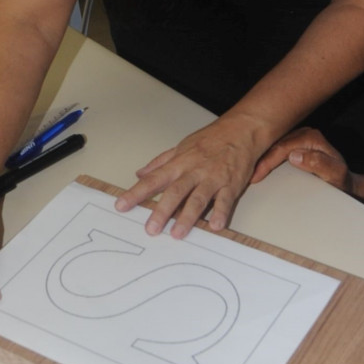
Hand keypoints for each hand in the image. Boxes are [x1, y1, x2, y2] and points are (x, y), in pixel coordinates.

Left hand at [114, 112, 268, 236]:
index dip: (136, 193)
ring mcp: (213, 178)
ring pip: (198, 198)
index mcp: (179, 163)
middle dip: (162, 211)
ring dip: (187, 217)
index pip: (153, 179)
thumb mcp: (181, 147)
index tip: (122, 205)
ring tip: (177, 234)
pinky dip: (220, 213)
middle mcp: (194, 171)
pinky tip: (215, 225)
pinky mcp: (231, 184)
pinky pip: (225, 200)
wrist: (241, 130)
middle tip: (151, 229)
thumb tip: (140, 174)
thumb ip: (160, 162)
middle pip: (175, 192)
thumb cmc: (211, 139)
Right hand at [249, 125, 349, 190]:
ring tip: (242, 169)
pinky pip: (274, 150)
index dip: (267, 161)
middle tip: (240, 171)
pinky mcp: (292, 146)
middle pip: (273, 144)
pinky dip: (262, 158)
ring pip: (271, 146)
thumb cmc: (340, 180)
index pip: (283, 147)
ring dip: (257, 157)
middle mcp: (303, 135)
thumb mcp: (336, 175)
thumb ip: (319, 164)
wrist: (345, 183)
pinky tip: (251, 166)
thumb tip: (294, 156)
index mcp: (311, 138)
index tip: (255, 175)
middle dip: (256, 157)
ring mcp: (296, 139)